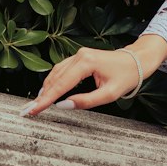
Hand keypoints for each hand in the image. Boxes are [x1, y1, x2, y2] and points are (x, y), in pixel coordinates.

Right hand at [21, 35, 166, 116]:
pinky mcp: (80, 57)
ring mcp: (78, 55)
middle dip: (42, 95)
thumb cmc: (127, 76)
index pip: (61, 84)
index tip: (33, 110)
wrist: (137, 60)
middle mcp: (79, 55)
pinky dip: (54, 82)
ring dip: (46, 88)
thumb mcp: (109, 94)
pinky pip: (62, 70)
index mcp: (86, 63)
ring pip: (56, 73)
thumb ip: (86, 101)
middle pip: (55, 78)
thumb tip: (64, 105)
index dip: (46, 99)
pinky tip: (49, 92)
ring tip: (37, 104)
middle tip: (29, 110)